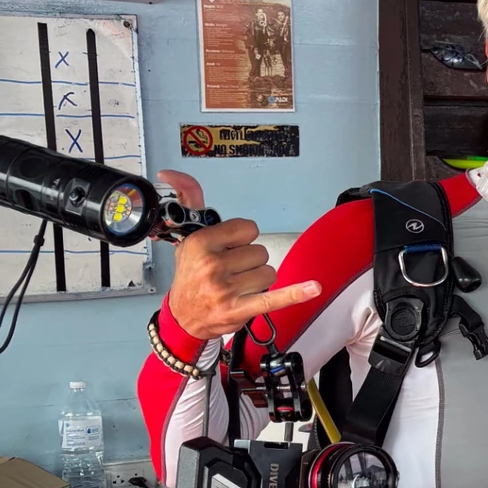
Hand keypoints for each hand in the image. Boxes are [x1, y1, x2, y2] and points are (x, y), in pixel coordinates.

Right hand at [159, 169, 319, 340]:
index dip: (242, 239)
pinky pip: (274, 298)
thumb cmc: (190, 276)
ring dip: (258, 281)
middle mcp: (212, 264)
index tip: (229, 248)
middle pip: (261, 252)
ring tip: (237, 287)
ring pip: (269, 273)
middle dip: (250, 262)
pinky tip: (313, 288)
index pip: (248, 228)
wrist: (184, 316)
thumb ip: (191, 201)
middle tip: (229, 272)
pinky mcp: (239, 308)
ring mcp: (226, 288)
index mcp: (201, 243)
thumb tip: (174, 172)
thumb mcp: (188, 236)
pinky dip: (295, 294)